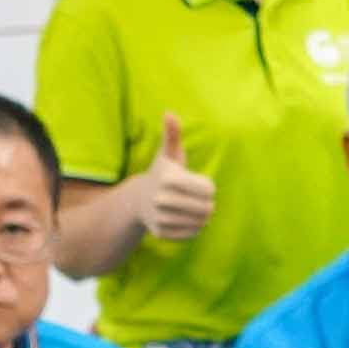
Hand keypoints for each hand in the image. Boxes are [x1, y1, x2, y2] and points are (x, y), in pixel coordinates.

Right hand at [138, 112, 215, 241]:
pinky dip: (194, 228)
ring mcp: (159, 218)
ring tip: (193, 209)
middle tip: (199, 200)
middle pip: (207, 208)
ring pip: (201, 223)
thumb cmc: (162, 174)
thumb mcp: (168, 154)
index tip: (199, 184)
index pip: (209, 190)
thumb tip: (169, 113)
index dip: (208, 187)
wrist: (139, 200)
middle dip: (207, 204)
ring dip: (202, 217)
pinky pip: (192, 234)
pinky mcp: (161, 233)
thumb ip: (172, 134)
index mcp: (168, 179)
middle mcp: (160, 199)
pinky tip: (185, 219)